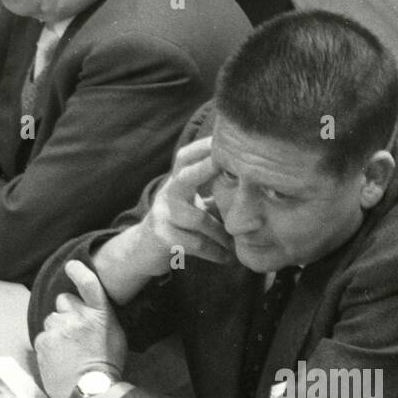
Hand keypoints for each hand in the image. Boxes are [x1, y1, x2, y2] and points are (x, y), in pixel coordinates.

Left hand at [34, 260, 127, 397]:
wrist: (90, 392)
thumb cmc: (106, 366)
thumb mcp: (115, 336)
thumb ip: (101, 318)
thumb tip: (90, 308)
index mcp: (99, 315)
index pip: (89, 284)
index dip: (79, 271)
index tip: (71, 266)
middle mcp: (78, 317)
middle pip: (63, 301)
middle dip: (66, 311)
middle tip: (74, 333)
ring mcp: (58, 329)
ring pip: (51, 320)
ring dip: (56, 330)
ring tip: (66, 351)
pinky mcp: (43, 341)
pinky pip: (43, 336)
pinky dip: (48, 345)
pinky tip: (58, 359)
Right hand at [137, 136, 235, 270]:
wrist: (145, 250)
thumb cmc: (179, 223)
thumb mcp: (193, 203)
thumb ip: (215, 192)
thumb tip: (252, 184)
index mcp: (177, 181)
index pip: (186, 156)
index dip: (204, 147)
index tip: (227, 140)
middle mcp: (169, 193)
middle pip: (186, 176)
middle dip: (208, 169)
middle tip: (234, 169)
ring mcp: (163, 215)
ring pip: (198, 219)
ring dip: (222, 232)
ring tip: (238, 242)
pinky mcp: (163, 237)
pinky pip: (195, 244)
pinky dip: (215, 251)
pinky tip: (227, 257)